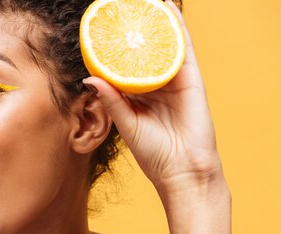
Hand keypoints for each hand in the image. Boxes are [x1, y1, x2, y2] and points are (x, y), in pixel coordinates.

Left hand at [84, 1, 220, 195]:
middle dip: (132, 32)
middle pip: (142, 53)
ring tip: (142, 2)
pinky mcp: (190, 79)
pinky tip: (166, 9)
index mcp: (137, 97)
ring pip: (162, 46)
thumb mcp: (125, 123)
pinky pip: (182, 48)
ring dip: (153, 23)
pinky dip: (175, 27)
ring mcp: (173, 80)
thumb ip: (111, 99)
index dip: (113, 51)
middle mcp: (155, 86)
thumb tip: (89, 78)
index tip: (100, 33)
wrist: (182, 170)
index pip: (122, 68)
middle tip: (120, 10)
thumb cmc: (153, 153)